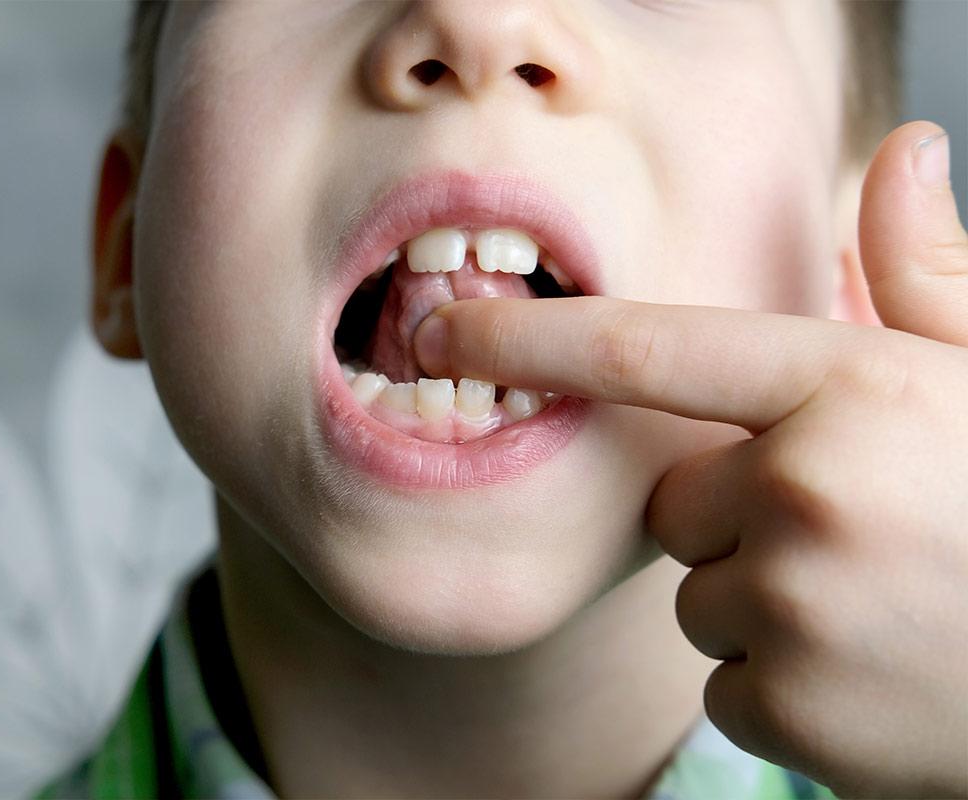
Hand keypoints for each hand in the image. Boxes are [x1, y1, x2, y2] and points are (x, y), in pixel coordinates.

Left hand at [414, 121, 967, 797]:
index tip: (443, 333)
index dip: (531, 338)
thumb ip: (927, 273)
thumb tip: (903, 150)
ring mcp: (792, 608)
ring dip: (764, 605)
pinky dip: (784, 689)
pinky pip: (725, 686)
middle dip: (737, 519)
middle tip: (853, 536)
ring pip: (699, 598)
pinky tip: (873, 679)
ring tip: (877, 609)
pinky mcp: (790, 711)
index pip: (649, 351)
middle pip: (675, 504)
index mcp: (851, 391)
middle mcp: (805, 491)